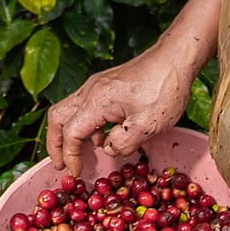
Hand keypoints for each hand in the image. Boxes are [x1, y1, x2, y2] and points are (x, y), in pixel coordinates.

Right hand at [45, 46, 193, 177]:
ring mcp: (97, 85)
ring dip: (68, 133)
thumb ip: (123, 144)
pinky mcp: (106, 84)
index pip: (71, 133)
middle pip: (57, 117)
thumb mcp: (147, 125)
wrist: (175, 57)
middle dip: (54, 143)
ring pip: (68, 109)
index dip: (70, 156)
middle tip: (60, 163)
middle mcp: (90, 90)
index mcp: (97, 101)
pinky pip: (84, 105)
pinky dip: (84, 124)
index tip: (76, 173)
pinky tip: (103, 135)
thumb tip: (108, 149)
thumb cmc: (164, 89)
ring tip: (81, 153)